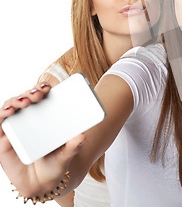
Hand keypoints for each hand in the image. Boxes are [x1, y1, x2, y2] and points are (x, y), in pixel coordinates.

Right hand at [0, 82, 85, 197]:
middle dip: (31, 92)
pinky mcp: (4, 139)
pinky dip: (2, 114)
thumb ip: (73, 147)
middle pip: (27, 99)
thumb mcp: (66, 155)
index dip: (44, 88)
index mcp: (47, 118)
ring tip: (25, 102)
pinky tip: (8, 112)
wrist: (41, 185)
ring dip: (17, 100)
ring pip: (12, 107)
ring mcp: (16, 128)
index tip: (48, 87)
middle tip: (38, 94)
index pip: (44, 97)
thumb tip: (82, 137)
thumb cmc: (56, 165)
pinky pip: (0, 123)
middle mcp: (30, 119)